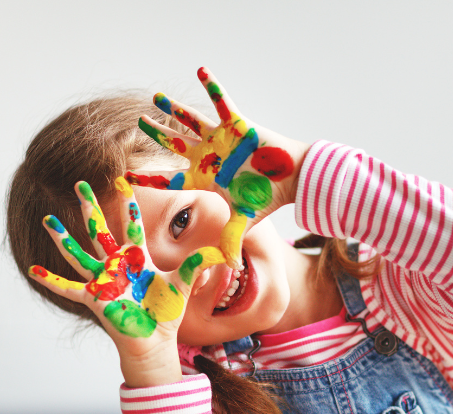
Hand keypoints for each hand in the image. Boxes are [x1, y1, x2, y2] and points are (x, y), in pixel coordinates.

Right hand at [29, 178, 224, 384]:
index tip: (124, 184)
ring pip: (79, 254)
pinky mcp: (95, 298)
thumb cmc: (165, 314)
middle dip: (90, 208)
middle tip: (80, 184)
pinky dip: (51, 280)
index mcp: (138, 260)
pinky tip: (33, 270)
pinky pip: (68, 288)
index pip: (132, 227)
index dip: (129, 207)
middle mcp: (118, 267)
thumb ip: (198, 266)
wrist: (155, 341)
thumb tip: (224, 252)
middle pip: (100, 231)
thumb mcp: (183, 285)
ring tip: (48, 220)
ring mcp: (104, 281)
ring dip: (63, 238)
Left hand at [128, 67, 308, 268]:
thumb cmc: (266, 198)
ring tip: (156, 98)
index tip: (124, 177)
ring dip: (174, 108)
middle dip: (156, 135)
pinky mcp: (237, 123)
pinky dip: (212, 86)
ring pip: (190, 120)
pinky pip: (222, 101)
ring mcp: (220, 138)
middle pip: (174, 145)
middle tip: (139, 123)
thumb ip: (232, 240)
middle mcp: (208, 156)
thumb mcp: (244, 220)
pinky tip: (200, 69)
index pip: (170, 179)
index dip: (148, 179)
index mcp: (205, 178)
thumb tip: (230, 269)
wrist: (291, 179)